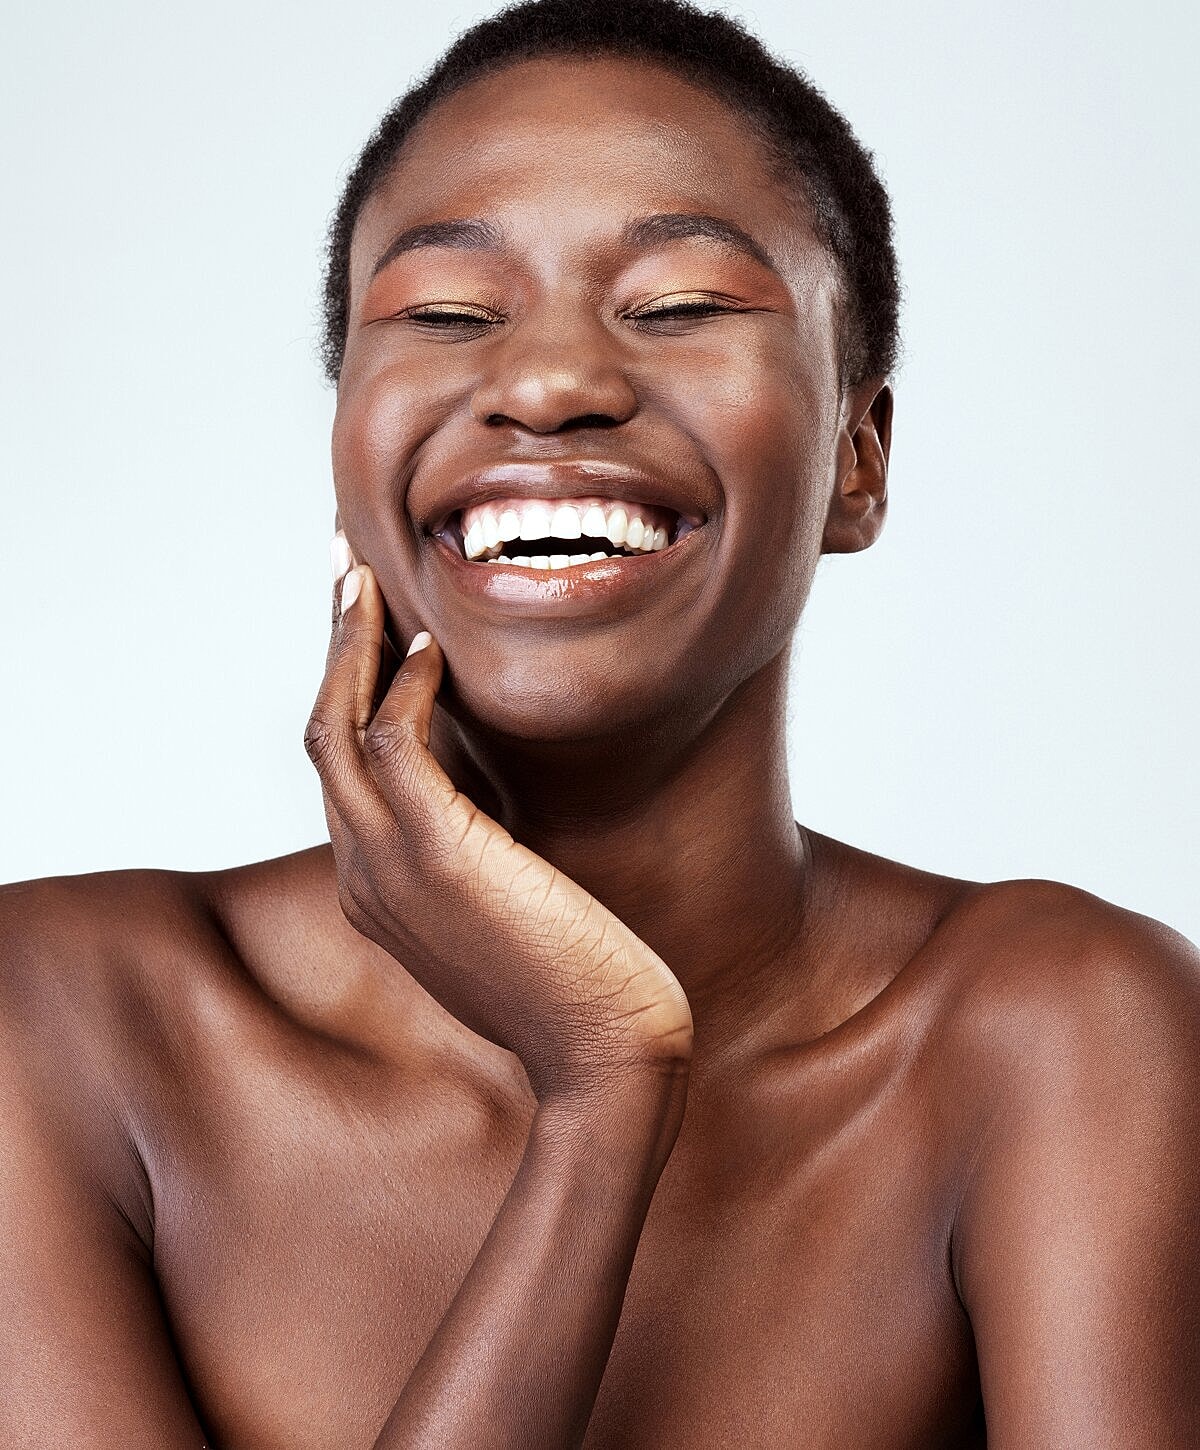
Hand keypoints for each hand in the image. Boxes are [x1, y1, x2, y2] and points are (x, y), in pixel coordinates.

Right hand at [303, 558, 693, 1104]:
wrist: (605, 1055)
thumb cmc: (576, 982)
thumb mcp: (509, 905)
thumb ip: (480, 853)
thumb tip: (494, 799)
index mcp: (378, 886)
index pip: (343, 767)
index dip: (347, 686)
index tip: (367, 623)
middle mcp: (364, 874)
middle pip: (322, 734)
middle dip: (331, 645)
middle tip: (342, 567)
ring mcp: (388, 868)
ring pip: (337, 728)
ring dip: (350, 644)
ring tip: (365, 576)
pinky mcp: (435, 857)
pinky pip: (393, 746)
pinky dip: (402, 686)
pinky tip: (433, 645)